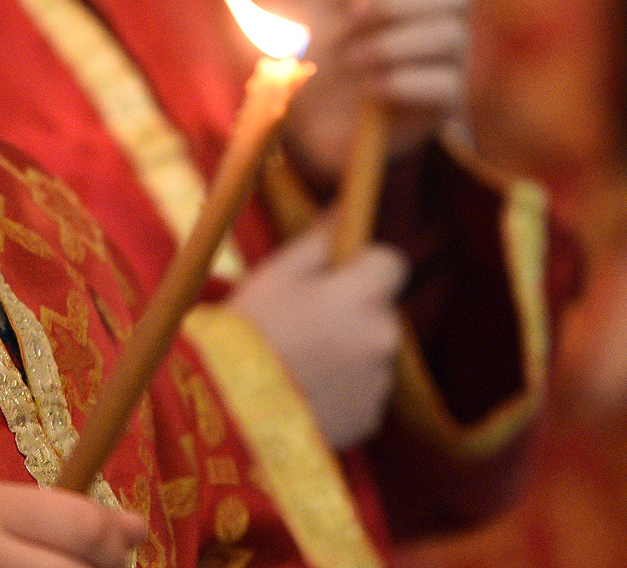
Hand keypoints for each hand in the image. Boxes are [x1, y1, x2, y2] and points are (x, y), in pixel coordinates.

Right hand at [228, 226, 407, 448]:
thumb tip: (347, 207)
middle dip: (355, 311)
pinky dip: (346, 389)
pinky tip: (308, 392)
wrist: (234, 411)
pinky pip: (365, 391)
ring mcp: (379, 382)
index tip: (336, 277)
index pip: (393, 263)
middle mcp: (382, 337)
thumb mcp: (278, 274)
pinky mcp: (370, 418)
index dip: (365, 267)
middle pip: (381, 310)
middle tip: (306, 323)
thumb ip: (321, 240)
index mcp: (362, 295)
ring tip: (302, 363)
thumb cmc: (251, 330)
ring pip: (374, 351)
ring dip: (351, 351)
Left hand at [285, 0, 471, 185]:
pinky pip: (444, 83)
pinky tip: (368, 85)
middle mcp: (446, 18)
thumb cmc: (320, 45)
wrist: (305, 114)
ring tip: (351, 56)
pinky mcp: (445, 105)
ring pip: (451, 35)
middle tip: (353, 13)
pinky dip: (400, 80)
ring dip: (391, 42)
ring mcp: (451, 62)